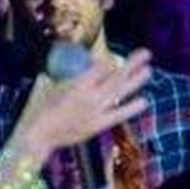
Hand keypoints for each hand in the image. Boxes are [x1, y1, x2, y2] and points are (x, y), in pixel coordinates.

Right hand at [13, 49, 150, 165]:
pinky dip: (130, 108)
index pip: (101, 67)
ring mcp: (96, 111)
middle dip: (131, 64)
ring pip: (120, 93)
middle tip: (146, 53)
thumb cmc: (43, 110)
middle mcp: (91, 97)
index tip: (108, 62)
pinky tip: (144, 101)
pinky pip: (118, 115)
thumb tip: (88, 68)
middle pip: (116, 77)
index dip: (107, 62)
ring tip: (148, 71)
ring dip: (135, 81)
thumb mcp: (55, 87)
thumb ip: (74, 77)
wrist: (41, 135)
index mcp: (78, 85)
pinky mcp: (98, 125)